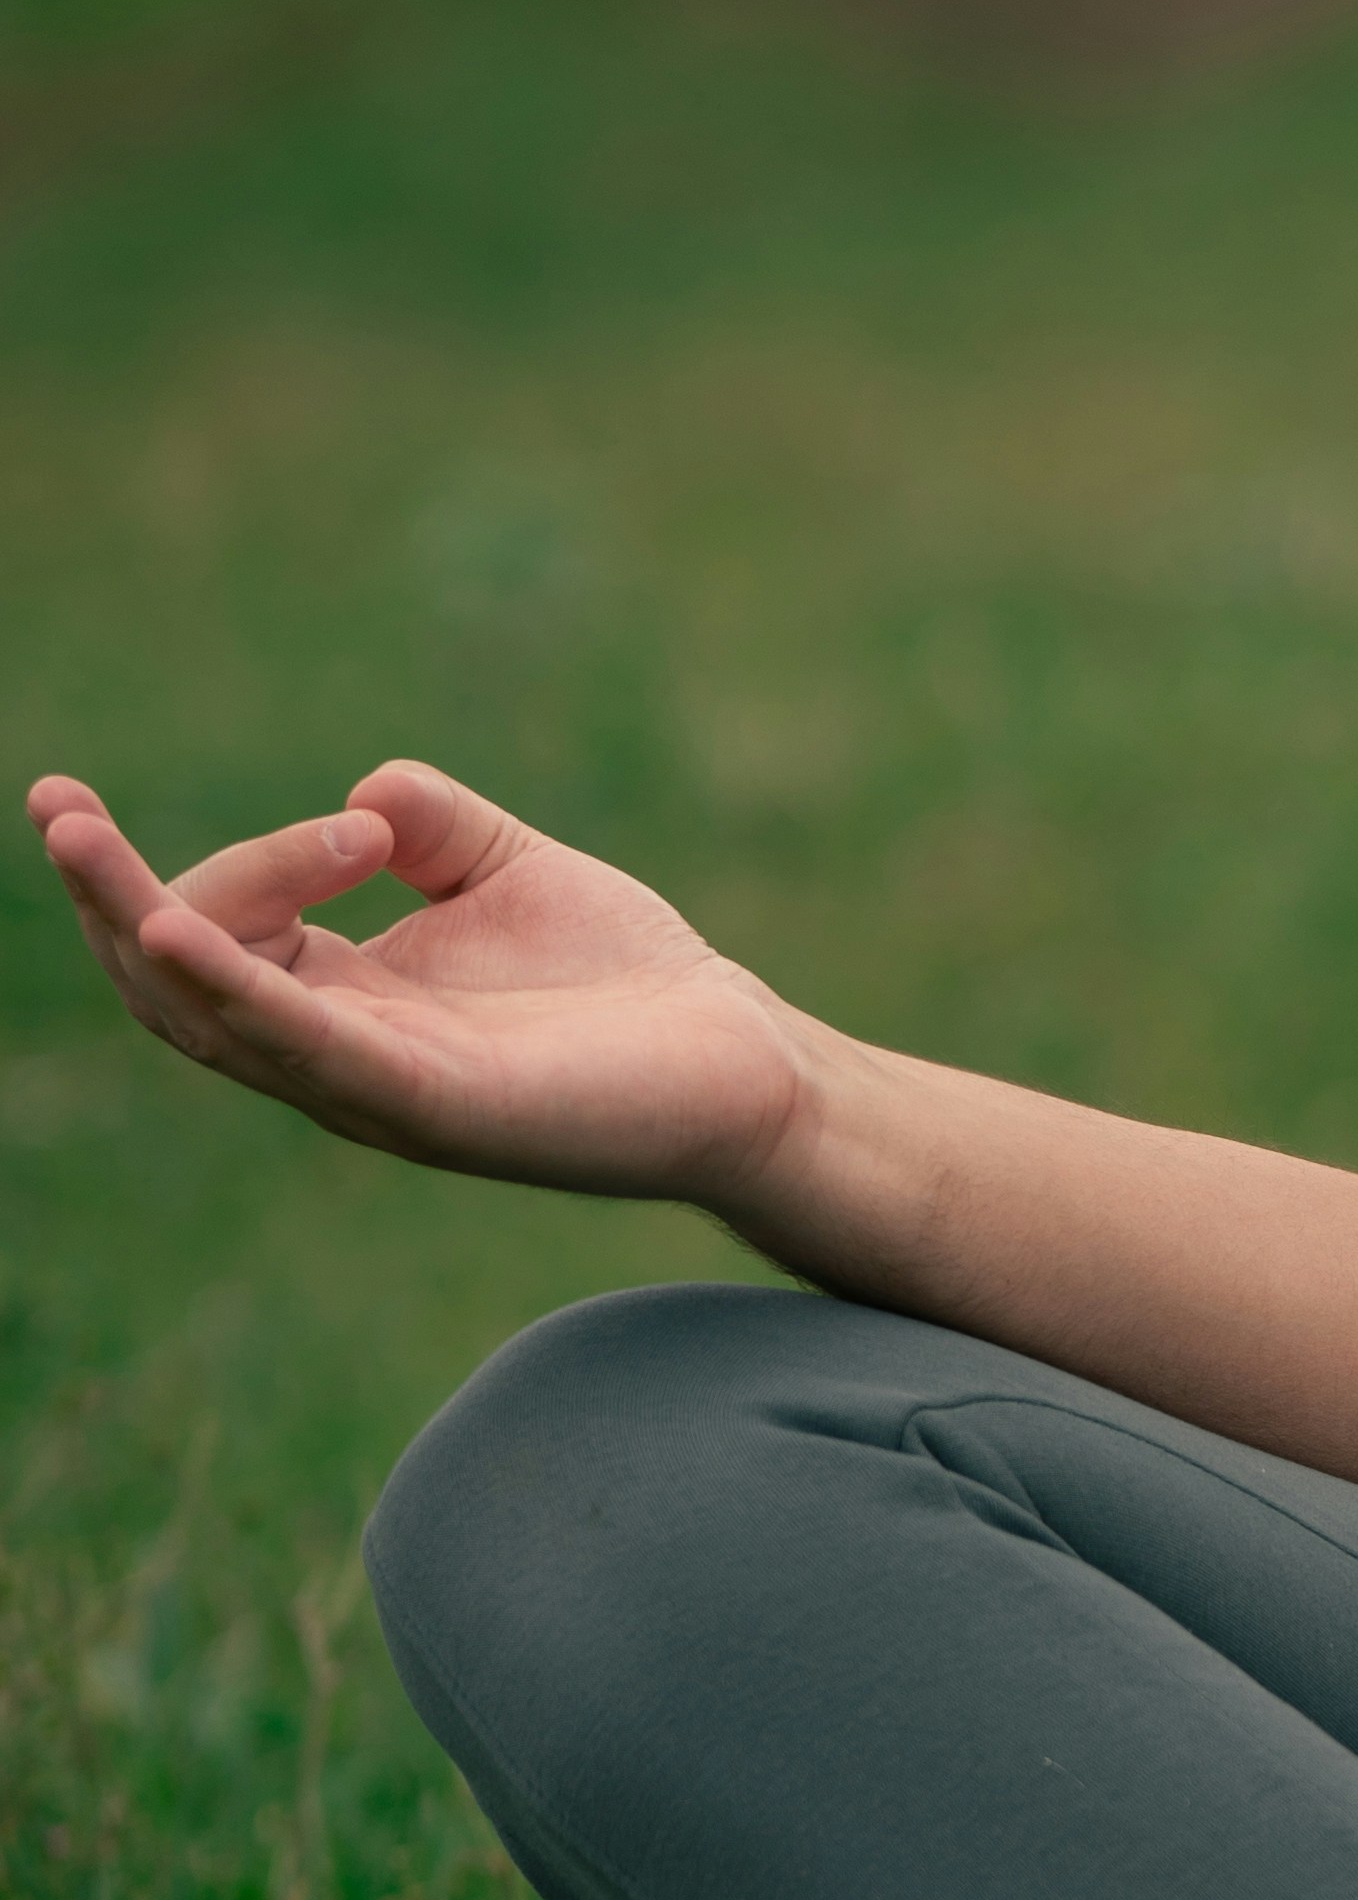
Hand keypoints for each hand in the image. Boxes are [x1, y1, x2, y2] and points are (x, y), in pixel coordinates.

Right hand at [26, 760, 811, 1205]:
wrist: (745, 1061)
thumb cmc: (626, 980)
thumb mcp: (506, 870)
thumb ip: (430, 824)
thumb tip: (363, 794)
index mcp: (342, 999)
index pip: (224, 929)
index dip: (250, 863)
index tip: (362, 826)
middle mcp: (336, 1052)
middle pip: (174, 984)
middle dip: (106, 896)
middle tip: (55, 808)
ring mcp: (375, 1088)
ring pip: (214, 1017)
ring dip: (138, 928)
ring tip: (80, 847)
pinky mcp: (433, 1105)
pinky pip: (307, 1050)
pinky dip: (237, 989)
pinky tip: (179, 933)